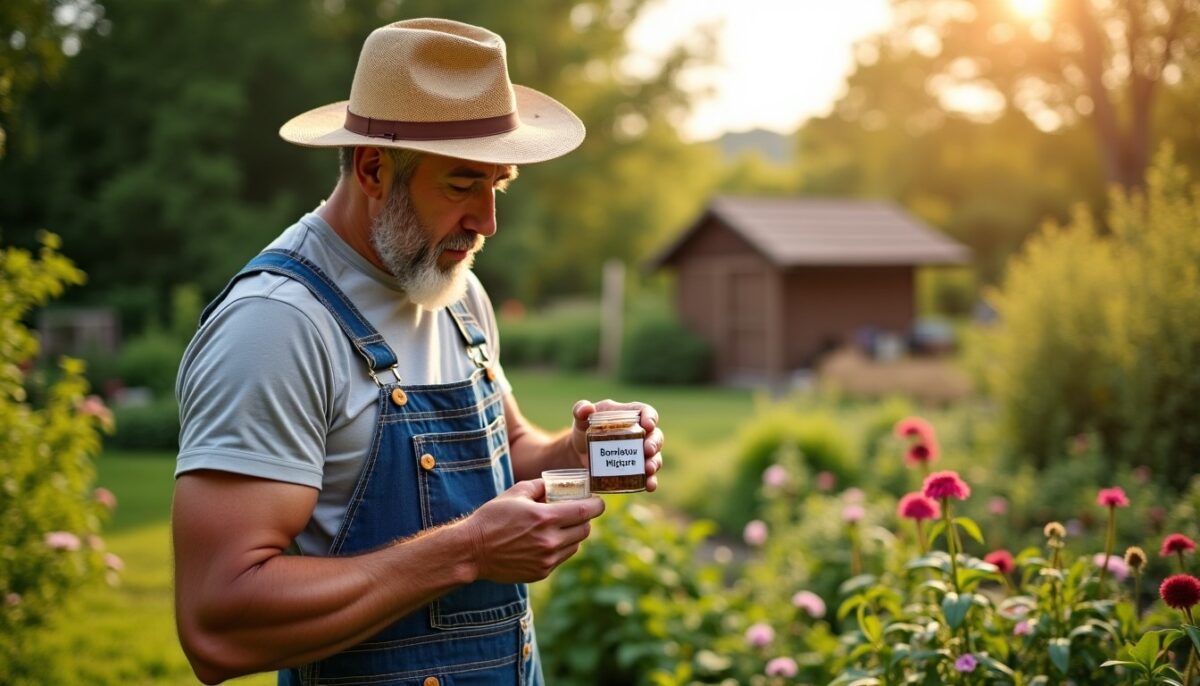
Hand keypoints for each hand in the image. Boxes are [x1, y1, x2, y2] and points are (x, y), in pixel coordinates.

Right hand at [464, 479, 603, 583]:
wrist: (472, 550)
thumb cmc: (492, 517)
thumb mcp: (515, 493)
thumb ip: (539, 486)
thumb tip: (555, 483)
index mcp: (545, 518)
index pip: (585, 511)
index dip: (596, 505)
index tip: (598, 502)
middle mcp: (550, 541)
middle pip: (585, 530)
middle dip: (584, 519)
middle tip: (577, 512)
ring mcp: (546, 559)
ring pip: (575, 545)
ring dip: (573, 535)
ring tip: (560, 527)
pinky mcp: (541, 572)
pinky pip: (561, 558)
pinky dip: (560, 548)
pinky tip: (546, 541)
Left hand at [570, 399, 664, 491]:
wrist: (579, 451)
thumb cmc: (584, 428)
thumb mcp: (581, 418)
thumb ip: (580, 410)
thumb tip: (586, 408)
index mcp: (630, 415)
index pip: (646, 412)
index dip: (650, 418)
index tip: (648, 426)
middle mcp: (640, 433)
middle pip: (655, 436)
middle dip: (654, 443)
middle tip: (648, 450)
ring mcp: (639, 453)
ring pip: (655, 456)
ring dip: (655, 462)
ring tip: (649, 470)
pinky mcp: (635, 470)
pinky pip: (647, 476)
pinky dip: (650, 481)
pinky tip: (649, 486)